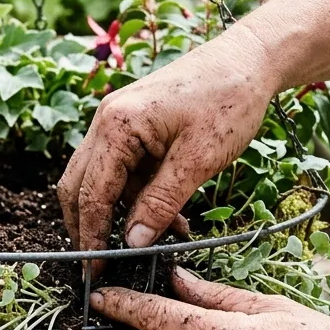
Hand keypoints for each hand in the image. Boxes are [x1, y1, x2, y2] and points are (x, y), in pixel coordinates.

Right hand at [57, 30, 278, 273]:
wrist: (251, 58)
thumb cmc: (229, 100)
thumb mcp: (198, 160)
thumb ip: (160, 202)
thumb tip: (132, 242)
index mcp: (117, 126)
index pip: (91, 193)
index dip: (90, 236)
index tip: (94, 272)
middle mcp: (107, 121)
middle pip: (78, 186)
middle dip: (87, 227)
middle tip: (102, 264)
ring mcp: (118, 122)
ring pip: (100, 180)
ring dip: (118, 213)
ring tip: (151, 241)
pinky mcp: (134, 126)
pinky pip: (124, 169)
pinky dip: (137, 196)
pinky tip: (168, 216)